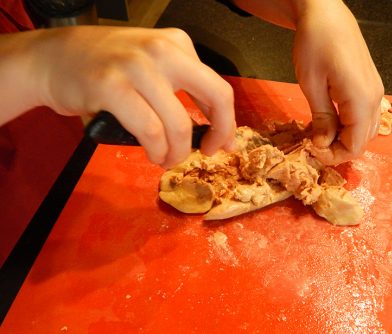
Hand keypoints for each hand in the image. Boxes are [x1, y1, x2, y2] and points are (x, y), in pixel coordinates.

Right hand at [29, 26, 235, 167]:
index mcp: (177, 44)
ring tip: (167, 159)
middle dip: (217, 133)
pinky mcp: (111, 86)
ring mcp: (137, 66)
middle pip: (215, 96)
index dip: (226, 122)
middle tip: (205, 153)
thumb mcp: (150, 66)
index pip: (217, 86)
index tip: (222, 143)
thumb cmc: (105, 67)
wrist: (51, 57)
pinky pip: (149, 130)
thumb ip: (178, 88)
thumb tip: (207, 127)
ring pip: (179, 123)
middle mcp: (164, 50)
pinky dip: (156, 150)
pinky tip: (153, 154)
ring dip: (177, 151)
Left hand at [293, 0, 383, 164]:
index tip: (312, 151)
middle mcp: (374, 98)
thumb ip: (321, 118)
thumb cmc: (314, 45)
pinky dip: (348, 125)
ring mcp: (374, 91)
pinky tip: (328, 120)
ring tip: (318, 133)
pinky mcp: (368, 85)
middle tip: (312, 144)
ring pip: (365, 129)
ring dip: (343, 138)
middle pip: (363, 140)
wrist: (325, 15)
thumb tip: (323, 144)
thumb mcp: (311, 85)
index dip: (334, 155)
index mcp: (361, 100)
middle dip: (338, 149)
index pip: (355, 145)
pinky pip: (363, 116)